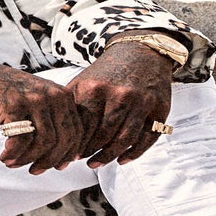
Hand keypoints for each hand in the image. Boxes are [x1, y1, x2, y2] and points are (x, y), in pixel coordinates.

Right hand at [0, 57, 87, 174]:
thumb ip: (50, 118)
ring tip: (14, 163)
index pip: (76, 131)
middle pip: (63, 139)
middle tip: (35, 170)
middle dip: (50, 161)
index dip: (68, 153)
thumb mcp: (32, 98)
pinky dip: (13, 154)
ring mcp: (33, 99)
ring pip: (44, 143)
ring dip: (28, 159)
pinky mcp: (13, 106)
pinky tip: (5, 156)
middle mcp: (51, 94)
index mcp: (60, 93)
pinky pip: (21, 141)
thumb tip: (63, 153)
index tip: (58, 166)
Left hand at [69, 42, 174, 167]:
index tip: (68, 154)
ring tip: (97, 163)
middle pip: (103, 135)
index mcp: (95, 89)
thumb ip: (71, 105)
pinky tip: (122, 159)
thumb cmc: (108, 72)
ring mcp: (141, 103)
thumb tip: (56, 135)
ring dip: (109, 156)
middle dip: (91, 152)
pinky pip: (147, 139)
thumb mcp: (84, 80)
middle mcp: (119, 95)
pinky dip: (134, 153)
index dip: (75, 143)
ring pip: (124, 140)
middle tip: (83, 161)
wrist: (141, 52)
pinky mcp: (159, 109)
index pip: (83, 126)